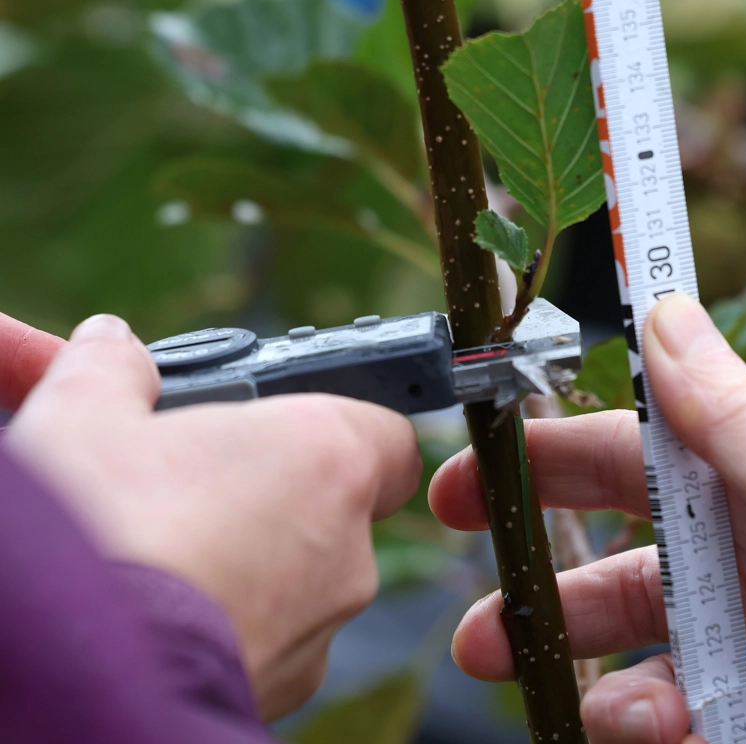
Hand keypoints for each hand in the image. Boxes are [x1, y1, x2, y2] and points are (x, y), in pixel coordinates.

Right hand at [5, 314, 420, 717]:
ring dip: (248, 559)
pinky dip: (229, 622)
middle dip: (272, 493)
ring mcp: (318, 628)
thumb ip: (113, 369)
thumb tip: (111, 347)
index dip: (340, 427)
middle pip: (333, 504)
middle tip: (192, 486)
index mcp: (326, 455)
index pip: (384, 432)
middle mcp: (346, 546)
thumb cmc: (94, 532)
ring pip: (299, 577)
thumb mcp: (84, 416)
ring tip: (161, 551)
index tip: (285, 429)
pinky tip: (161, 614)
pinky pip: (268, 638)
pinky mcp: (281, 692)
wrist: (68, 676)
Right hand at [430, 294, 745, 742]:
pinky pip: (680, 725)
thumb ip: (732, 413)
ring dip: (590, 674)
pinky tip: (652, 730)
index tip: (469, 474)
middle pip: (610, 563)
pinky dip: (649, 728)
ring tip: (578, 695)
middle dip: (536, 584)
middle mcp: (743, 561)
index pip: (624, 456)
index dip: (542, 459)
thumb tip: (661, 308)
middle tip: (476, 615)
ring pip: (633, 654)